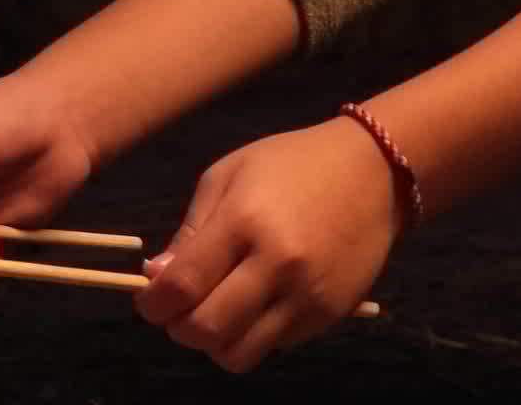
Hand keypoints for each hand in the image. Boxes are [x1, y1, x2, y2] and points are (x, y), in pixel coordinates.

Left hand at [133, 118, 397, 372]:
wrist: (372, 173)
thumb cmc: (290, 165)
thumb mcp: (227, 176)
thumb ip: (190, 231)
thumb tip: (156, 278)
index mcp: (244, 222)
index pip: (182, 286)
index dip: (152, 304)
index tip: (148, 301)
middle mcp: (278, 265)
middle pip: (207, 330)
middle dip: (178, 329)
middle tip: (177, 311)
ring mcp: (308, 296)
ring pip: (240, 354)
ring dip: (214, 343)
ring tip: (214, 313)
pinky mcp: (330, 316)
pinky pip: (274, 346)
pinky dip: (252, 335)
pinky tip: (255, 304)